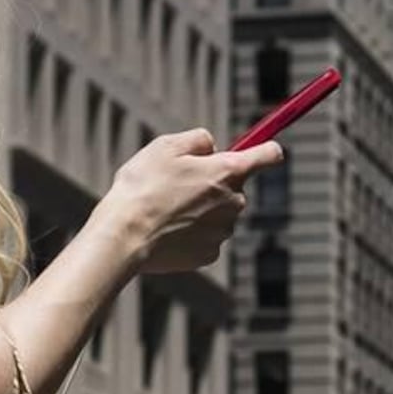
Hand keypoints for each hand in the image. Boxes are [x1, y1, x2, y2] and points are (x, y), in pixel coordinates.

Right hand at [100, 130, 282, 275]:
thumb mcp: (166, 146)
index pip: (268, 155)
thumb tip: (211, 146)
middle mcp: (234, 203)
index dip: (267, 149)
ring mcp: (223, 231)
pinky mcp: (209, 254)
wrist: (124, 236)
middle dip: (213, 182)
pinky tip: (167, 229)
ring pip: (218, 213)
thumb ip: (198, 139)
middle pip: (235, 187)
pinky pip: (205, 236)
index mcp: (228, 172)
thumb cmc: (143, 187)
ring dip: (201, 208)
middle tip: (179, 182)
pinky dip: (191, 232)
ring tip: (166, 208)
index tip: (266, 148)